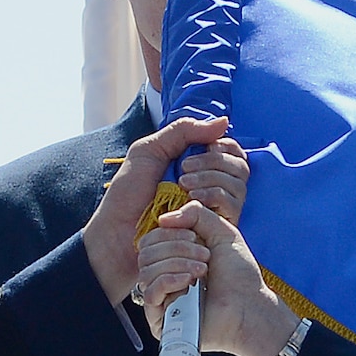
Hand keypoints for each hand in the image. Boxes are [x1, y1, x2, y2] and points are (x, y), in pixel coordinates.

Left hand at [83, 116, 231, 305]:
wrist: (115, 235)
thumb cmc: (127, 196)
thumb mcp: (149, 152)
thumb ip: (183, 132)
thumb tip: (223, 121)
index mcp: (198, 168)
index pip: (232, 151)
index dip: (223, 145)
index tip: (203, 147)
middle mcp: (211, 190)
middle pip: (240, 167)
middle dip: (214, 161)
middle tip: (183, 169)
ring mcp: (214, 213)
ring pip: (238, 187)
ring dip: (212, 178)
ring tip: (183, 186)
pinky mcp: (214, 233)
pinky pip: (232, 209)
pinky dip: (214, 197)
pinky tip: (192, 201)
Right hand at [135, 200, 302, 355]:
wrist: (249, 307)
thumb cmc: (239, 275)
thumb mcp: (221, 232)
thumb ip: (196, 214)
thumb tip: (163, 219)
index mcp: (173, 258)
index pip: (151, 239)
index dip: (171, 232)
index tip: (197, 237)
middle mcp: (164, 276)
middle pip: (146, 252)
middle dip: (177, 248)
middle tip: (205, 256)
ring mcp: (161, 298)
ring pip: (146, 270)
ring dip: (177, 263)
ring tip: (203, 271)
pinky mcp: (160, 319)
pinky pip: (149, 292)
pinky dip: (168, 280)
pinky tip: (189, 281)